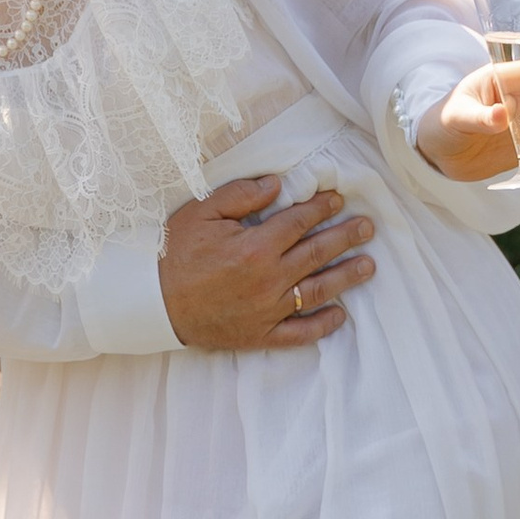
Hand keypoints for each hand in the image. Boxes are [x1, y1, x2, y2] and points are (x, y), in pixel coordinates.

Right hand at [158, 174, 378, 351]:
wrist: (151, 302)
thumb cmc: (173, 254)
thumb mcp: (200, 213)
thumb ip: (240, 196)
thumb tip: (277, 184)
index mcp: (255, 247)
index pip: (298, 222)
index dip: (321, 208)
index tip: (339, 199)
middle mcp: (268, 279)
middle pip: (317, 253)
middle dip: (346, 237)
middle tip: (369, 227)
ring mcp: (267, 309)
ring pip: (318, 291)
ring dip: (347, 277)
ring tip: (368, 266)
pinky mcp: (260, 334)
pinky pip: (300, 332)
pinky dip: (322, 325)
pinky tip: (340, 315)